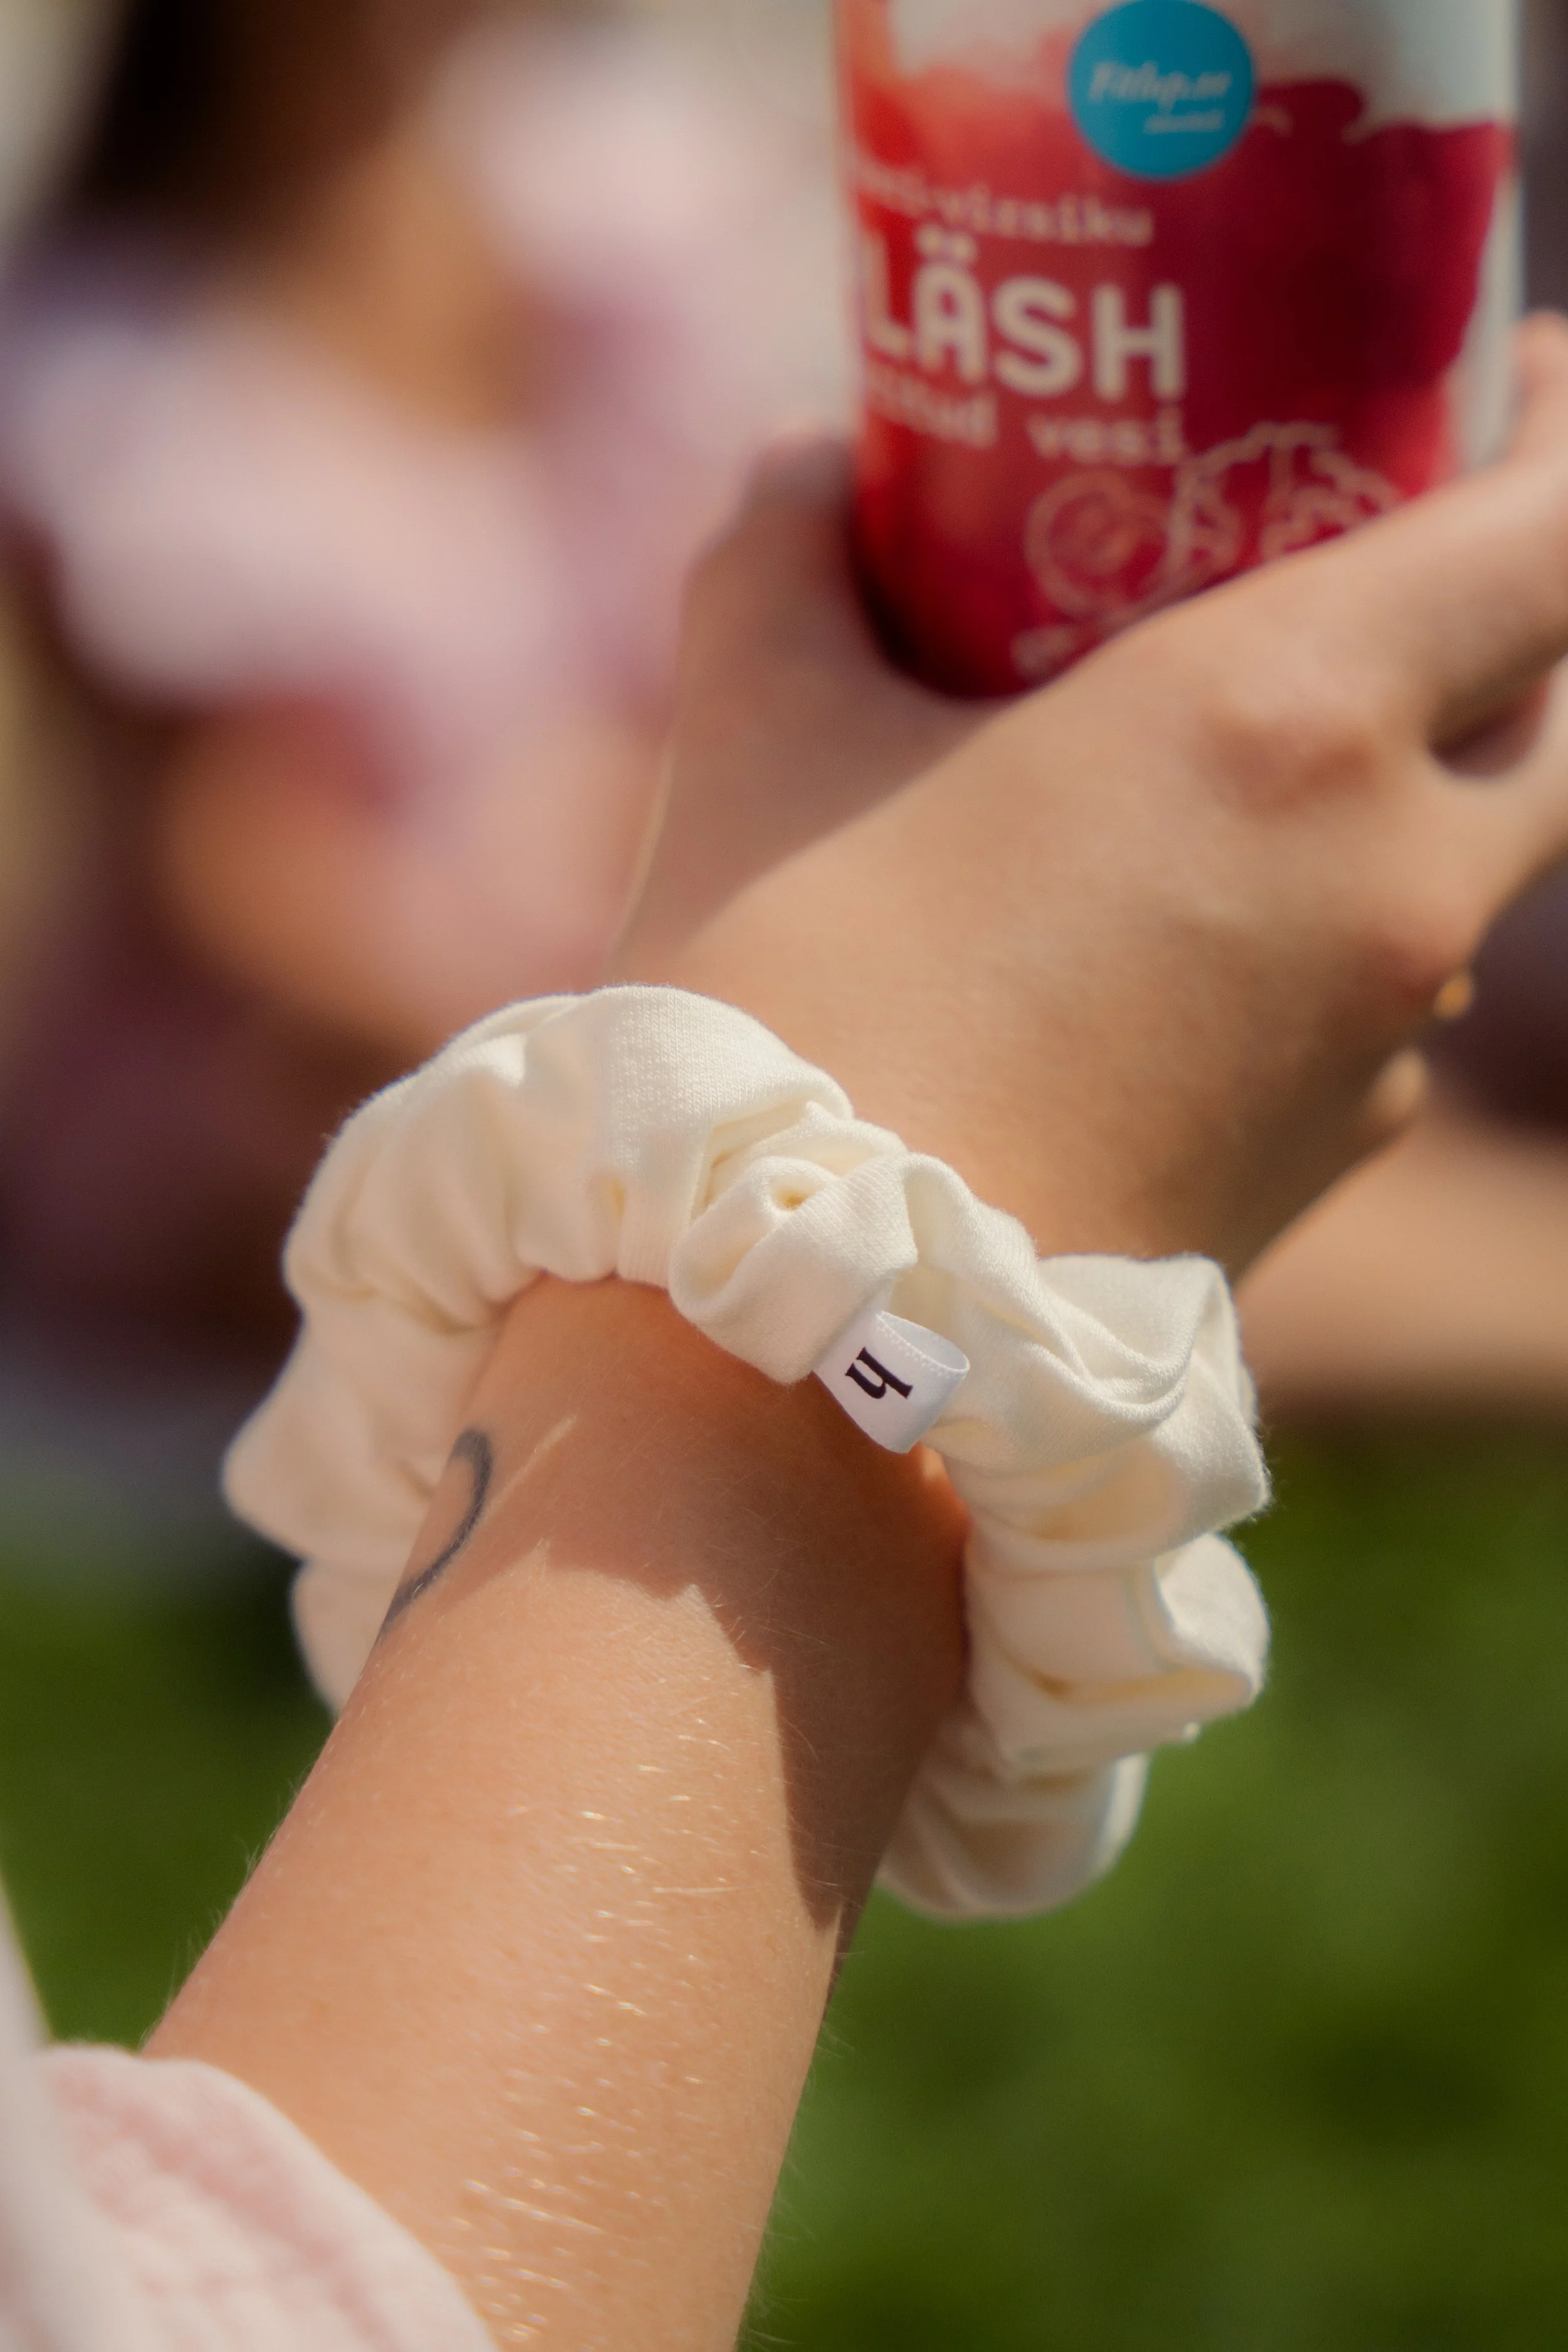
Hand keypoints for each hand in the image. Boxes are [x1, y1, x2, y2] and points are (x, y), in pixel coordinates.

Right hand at [621, 317, 1567, 1275]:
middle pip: (1555, 699)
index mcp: (1292, 720)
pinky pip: (1394, 998)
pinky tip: (1182, 940)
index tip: (1499, 385)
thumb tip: (815, 465)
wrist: (810, 1349)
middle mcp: (1395, 877)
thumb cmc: (784, 1012)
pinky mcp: (1343, 1160)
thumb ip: (783, 561)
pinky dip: (1337, 933)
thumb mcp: (754, 739)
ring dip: (1411, 783)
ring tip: (1249, 755)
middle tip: (1370, 552)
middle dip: (1497, 611)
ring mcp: (1390, 1039)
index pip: (1561, 526)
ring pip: (1477, 860)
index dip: (1556, 430)